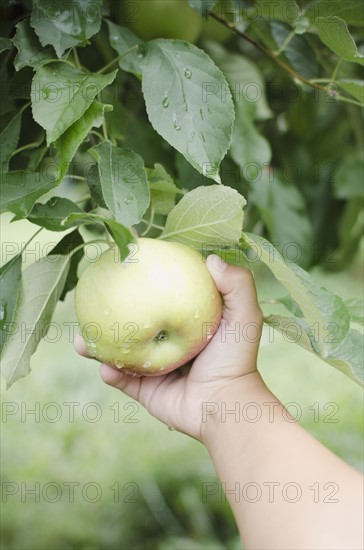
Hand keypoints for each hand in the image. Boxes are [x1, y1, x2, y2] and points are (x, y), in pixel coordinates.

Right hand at [75, 255, 263, 441]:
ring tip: (80, 339)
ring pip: (118, 351)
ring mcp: (153, 366)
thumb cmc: (236, 358)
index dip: (141, 283)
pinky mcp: (146, 390)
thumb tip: (210, 258)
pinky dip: (110, 374)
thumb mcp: (245, 315)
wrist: (228, 407)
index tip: (122, 268)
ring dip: (96, 345)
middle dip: (107, 312)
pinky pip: (122, 380)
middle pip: (131, 321)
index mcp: (185, 322)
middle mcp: (166, 341)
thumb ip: (237, 283)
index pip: (159, 297)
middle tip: (89, 300)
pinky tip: (104, 368)